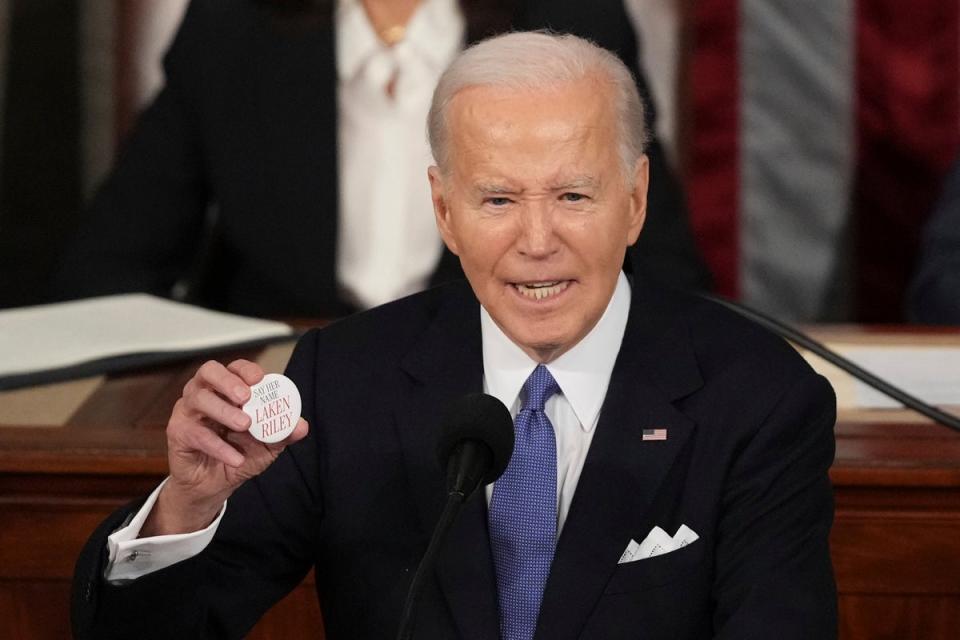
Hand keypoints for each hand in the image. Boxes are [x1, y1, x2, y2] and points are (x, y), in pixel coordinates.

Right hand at [141, 359, 308, 535]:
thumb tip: (302, 426)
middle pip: (208, 372)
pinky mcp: (178, 432)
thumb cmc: (239, 454)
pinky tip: (235, 458)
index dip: (245, 370)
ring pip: (198, 399)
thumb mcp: (267, 445)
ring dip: (224, 411)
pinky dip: (218, 446)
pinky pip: (195, 433)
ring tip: (245, 425)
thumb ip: (283, 433)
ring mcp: (188, 411)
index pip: (234, 368)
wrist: (214, 486)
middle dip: (227, 381)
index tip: (260, 379)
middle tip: (245, 397)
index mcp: (226, 389)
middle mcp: (204, 393)